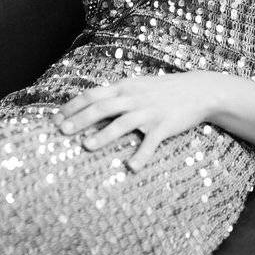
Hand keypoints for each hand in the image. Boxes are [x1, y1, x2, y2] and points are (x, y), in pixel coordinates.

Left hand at [56, 72, 219, 171]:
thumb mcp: (138, 86)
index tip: (55, 118)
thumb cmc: (164, 90)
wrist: (199, 91)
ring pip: (122, 123)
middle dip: (80, 120)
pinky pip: (151, 141)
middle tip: (62, 132)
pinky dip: (141, 155)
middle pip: (102, 107)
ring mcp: (149, 111)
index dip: (73, 106)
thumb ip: (117, 95)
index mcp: (125, 88)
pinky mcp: (164, 125)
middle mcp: (134, 98)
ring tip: (87, 146)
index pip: (93, 95)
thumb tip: (91, 104)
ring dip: (104, 134)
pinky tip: (131, 167)